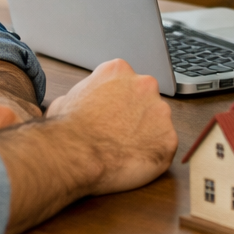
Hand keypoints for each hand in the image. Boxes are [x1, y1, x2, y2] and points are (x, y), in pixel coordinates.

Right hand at [0, 58, 176, 233]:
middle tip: (118, 135)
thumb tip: (79, 104)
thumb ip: (83, 95)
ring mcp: (160, 111)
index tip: (111, 116)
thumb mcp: (65, 100)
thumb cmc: (65, 130)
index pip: (126, 83)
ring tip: (124, 151)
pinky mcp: (168, 139)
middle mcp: (144, 84)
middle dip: (136, 116)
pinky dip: (153, 155)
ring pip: (159, 123)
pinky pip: (165, 147)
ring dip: (147, 135)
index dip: (118, 102)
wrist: (73, 154)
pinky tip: (134, 162)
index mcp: (118, 71)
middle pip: (146, 99)